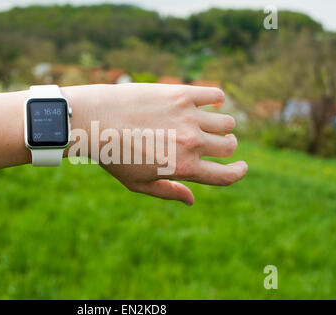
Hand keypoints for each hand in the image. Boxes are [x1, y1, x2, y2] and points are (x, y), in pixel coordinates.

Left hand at [62, 83, 247, 205]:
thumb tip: (191, 200)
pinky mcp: (180, 94)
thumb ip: (168, 191)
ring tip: (210, 124)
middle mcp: (191, 142)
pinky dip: (217, 99)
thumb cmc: (112, 156)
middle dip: (227, 148)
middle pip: (229, 145)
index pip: (226, 176)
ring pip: (226, 122)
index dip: (238, 172)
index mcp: (184, 167)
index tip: (241, 167)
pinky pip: (214, 94)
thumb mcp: (138, 183)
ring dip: (223, 126)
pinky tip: (211, 101)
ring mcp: (188, 117)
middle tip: (215, 144)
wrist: (93, 121)